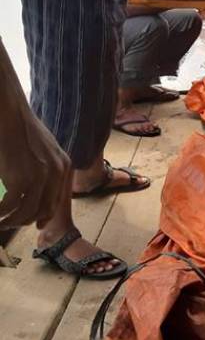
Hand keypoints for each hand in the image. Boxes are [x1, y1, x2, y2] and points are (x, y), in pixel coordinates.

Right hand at [0, 104, 71, 227]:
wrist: (9, 114)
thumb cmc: (21, 127)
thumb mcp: (43, 146)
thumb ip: (47, 164)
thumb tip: (40, 183)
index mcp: (63, 165)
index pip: (56, 199)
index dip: (46, 215)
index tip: (37, 225)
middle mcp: (56, 173)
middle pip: (43, 210)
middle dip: (25, 221)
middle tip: (8, 223)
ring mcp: (40, 177)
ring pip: (25, 213)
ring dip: (10, 221)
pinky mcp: (20, 179)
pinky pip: (9, 206)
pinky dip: (0, 213)